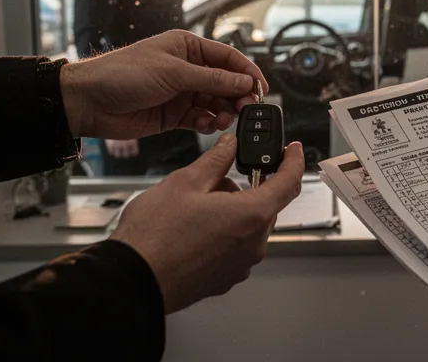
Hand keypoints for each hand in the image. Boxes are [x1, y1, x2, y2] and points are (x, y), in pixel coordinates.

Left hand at [60, 30, 268, 138]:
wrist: (88, 102)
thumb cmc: (122, 74)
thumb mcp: (172, 73)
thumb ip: (211, 79)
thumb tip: (244, 81)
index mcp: (187, 47)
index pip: (228, 58)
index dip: (247, 72)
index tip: (261, 89)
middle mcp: (187, 68)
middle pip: (226, 82)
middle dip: (238, 96)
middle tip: (247, 110)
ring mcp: (181, 92)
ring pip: (216, 102)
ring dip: (224, 112)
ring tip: (225, 120)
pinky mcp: (174, 114)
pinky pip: (201, 118)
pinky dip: (208, 124)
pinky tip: (207, 126)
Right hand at [110, 134, 304, 312]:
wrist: (133, 280)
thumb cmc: (155, 236)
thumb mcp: (185, 182)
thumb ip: (215, 160)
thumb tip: (229, 146)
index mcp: (251, 215)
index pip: (289, 183)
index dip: (294, 162)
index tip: (294, 151)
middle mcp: (253, 244)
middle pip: (264, 205)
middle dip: (245, 188)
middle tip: (213, 181)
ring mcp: (240, 265)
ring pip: (248, 227)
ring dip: (231, 212)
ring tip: (193, 209)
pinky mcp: (225, 278)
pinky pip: (235, 247)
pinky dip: (222, 234)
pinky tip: (193, 230)